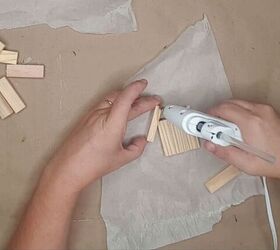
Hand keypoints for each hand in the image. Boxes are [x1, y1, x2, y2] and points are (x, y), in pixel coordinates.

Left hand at [43, 79, 159, 192]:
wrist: (68, 168)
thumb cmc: (91, 164)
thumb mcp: (121, 158)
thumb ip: (136, 148)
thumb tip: (141, 140)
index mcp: (112, 122)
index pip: (126, 97)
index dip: (137, 88)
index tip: (144, 84)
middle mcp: (101, 114)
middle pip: (121, 97)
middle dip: (138, 96)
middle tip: (149, 100)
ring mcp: (91, 115)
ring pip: (111, 98)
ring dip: (125, 97)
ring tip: (136, 102)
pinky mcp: (85, 118)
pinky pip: (103, 104)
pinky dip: (115, 102)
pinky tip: (118, 109)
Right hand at [204, 100, 279, 177]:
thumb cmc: (274, 162)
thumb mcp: (245, 163)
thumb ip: (224, 153)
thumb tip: (209, 144)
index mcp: (251, 122)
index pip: (223, 109)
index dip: (209, 115)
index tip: (203, 123)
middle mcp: (258, 112)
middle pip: (229, 103)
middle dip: (216, 113)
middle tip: (212, 126)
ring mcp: (264, 110)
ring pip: (237, 103)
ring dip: (227, 112)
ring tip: (225, 128)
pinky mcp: (268, 111)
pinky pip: (246, 105)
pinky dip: (237, 112)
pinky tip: (237, 126)